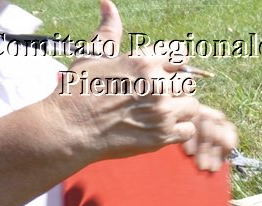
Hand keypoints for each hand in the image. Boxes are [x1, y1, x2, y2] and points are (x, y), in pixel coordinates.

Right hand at [39, 1, 238, 170]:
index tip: (167, 70)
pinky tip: (161, 127)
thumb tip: (107, 4)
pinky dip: (178, 130)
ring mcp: (162, 112)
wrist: (69, 129)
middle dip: (176, 88)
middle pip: (188, 82)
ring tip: (160, 111)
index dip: (175, 62)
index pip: (180, 55)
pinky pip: (188, 130)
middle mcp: (156, 85)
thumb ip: (109, 31)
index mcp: (143, 62)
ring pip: (192, 106)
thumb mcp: (92, 55)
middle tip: (158, 95)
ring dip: (180, 109)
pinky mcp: (163, 135)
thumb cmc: (78, 90)